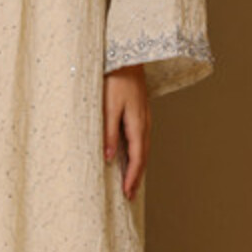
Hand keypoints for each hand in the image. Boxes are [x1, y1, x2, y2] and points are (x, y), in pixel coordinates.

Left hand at [104, 64, 150, 199]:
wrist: (126, 57)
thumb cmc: (114, 79)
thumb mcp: (107, 107)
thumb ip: (108, 133)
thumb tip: (108, 158)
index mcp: (137, 124)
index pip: (136, 158)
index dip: (132, 177)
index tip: (127, 194)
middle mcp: (144, 123)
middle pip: (142, 156)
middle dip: (136, 177)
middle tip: (129, 195)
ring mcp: (144, 117)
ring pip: (143, 148)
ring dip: (138, 166)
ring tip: (130, 181)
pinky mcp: (140, 112)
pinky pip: (141, 138)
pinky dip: (137, 152)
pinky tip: (130, 155)